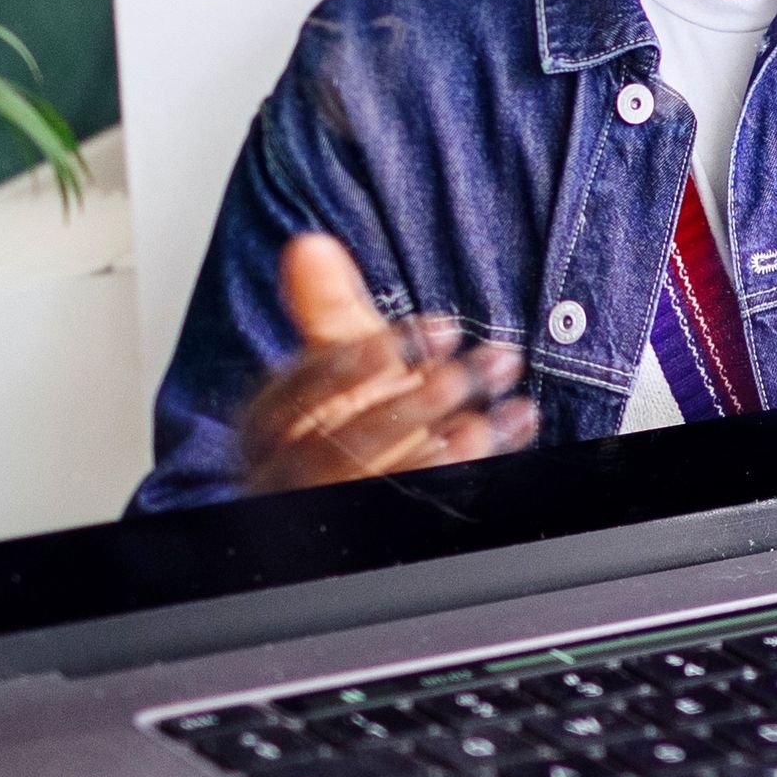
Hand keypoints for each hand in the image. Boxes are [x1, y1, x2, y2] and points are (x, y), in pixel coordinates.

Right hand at [231, 230, 542, 495]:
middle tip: (478, 366)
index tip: (436, 327)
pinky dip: (468, 470)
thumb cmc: (356, 414)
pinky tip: (506, 429)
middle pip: (341, 449)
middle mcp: (290, 478)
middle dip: (416, 403)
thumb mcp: (342, 361)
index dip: (364, 360)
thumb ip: (325, 308)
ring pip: (385, 485)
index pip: (299, 398)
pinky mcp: (378, 531)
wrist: (377, 478)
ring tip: (504, 404)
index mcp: (270, 430)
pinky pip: (420, 510)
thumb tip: (309, 244)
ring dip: (454, 442)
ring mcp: (333, 510)